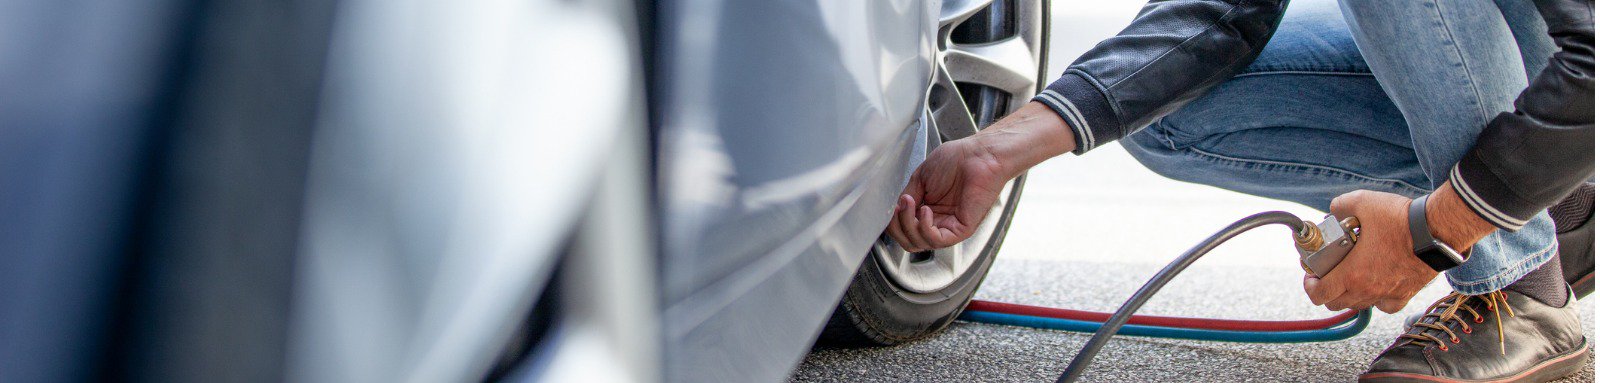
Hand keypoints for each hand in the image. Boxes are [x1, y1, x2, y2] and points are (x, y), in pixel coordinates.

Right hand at [886, 102, 1076, 251]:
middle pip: (909, 242)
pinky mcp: (962, 229)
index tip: (891, 207)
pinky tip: (925, 210)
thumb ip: (907, 196)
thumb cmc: (956, 159)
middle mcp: (938, 221)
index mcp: (928, 210)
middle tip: (899, 206)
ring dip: (908, 224)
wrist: (979, 154)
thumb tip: (893, 211)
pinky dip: (924, 228)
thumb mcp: (921, 177)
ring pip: (920, 243)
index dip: (893, 223)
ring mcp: (949, 226)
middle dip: (897, 227)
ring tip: (910, 203)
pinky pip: (937, 240)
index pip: (904, 230)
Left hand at [1304, 190, 1437, 313]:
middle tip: (1329, 274)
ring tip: (1350, 277)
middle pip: (1336, 303)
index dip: (1310, 286)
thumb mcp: (1362, 202)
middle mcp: (1367, 289)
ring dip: (1349, 295)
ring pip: (1359, 305)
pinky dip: (1377, 300)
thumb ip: (1340, 206)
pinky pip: (1385, 306)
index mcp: (1351, 273)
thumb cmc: (1400, 219)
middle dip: (1327, 290)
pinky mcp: (1405, 294)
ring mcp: (1387, 294)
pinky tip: (1376, 286)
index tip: (1311, 276)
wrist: (1437, 231)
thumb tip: (1334, 210)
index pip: (1319, 294)